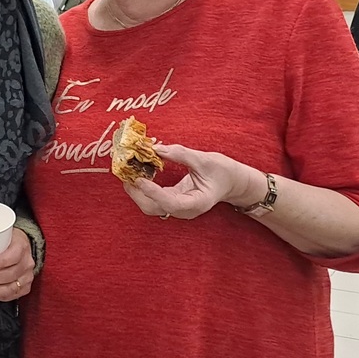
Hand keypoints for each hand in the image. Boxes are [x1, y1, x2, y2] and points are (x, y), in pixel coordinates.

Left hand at [0, 229, 35, 301]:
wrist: (21, 246)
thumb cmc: (7, 240)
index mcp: (21, 246)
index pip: (14, 256)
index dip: (1, 261)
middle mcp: (27, 262)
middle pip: (9, 274)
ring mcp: (27, 276)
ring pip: (10, 288)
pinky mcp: (24, 287)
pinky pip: (10, 295)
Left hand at [122, 143, 259, 220]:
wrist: (232, 182)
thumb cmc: (223, 172)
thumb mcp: (205, 159)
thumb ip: (181, 154)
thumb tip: (156, 148)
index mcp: (197, 203)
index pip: (170, 202)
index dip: (153, 192)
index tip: (140, 179)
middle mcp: (185, 210)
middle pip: (154, 208)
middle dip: (137, 193)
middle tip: (126, 173)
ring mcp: (178, 208)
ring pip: (151, 206)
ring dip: (136, 191)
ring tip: (127, 172)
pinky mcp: (172, 202)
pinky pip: (153, 199)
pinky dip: (143, 188)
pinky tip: (136, 174)